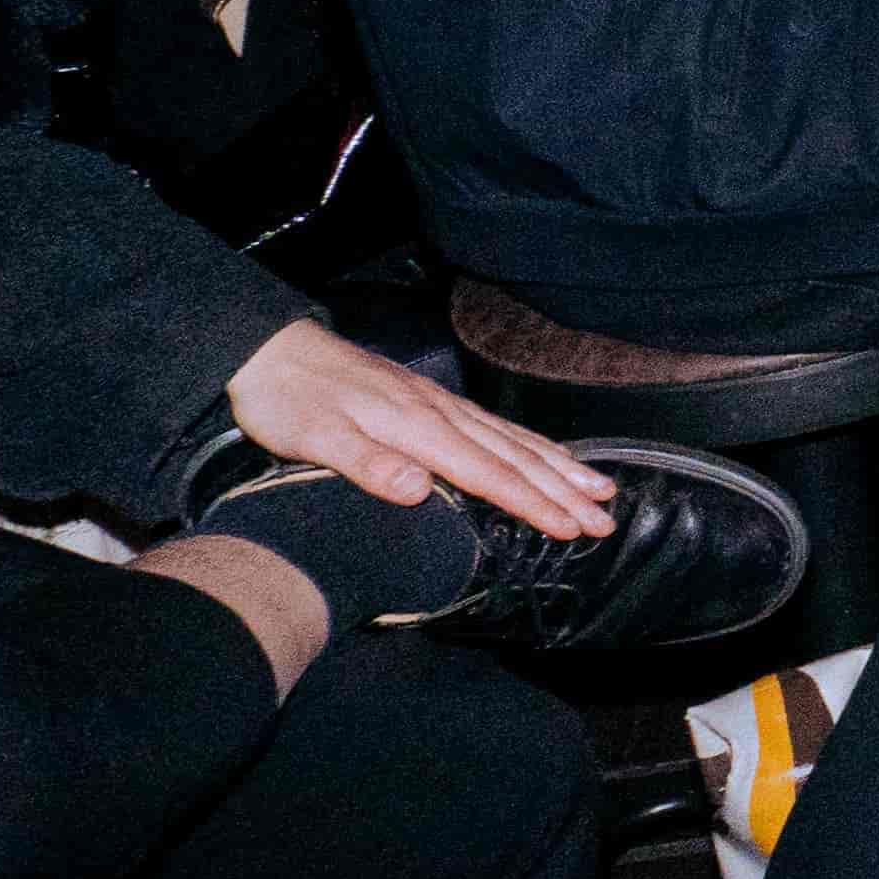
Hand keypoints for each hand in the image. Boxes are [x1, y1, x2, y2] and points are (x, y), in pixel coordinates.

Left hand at [219, 314, 612, 540]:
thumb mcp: (315, 438)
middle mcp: (440, 414)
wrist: (271, 352)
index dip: (534, 502)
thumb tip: (419, 491)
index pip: (489, 472)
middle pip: (515, 456)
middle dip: (564, 489)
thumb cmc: (289, 400)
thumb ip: (368, 464)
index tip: (572, 527)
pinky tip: (544, 453)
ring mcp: (439, 405)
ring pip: (512, 439)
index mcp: (418, 427)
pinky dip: (530, 444)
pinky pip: (496, 426)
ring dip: (558, 466)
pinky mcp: (431, 401)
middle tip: (606, 519)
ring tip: (599, 487)